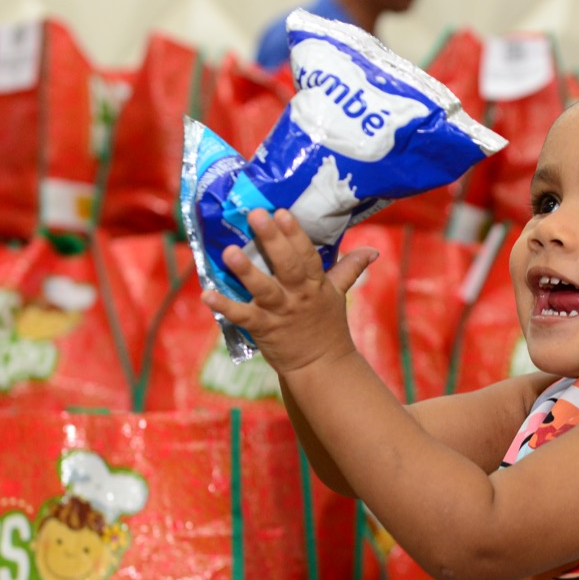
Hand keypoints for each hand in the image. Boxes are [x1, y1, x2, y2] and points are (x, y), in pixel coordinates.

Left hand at [199, 208, 377, 376]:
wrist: (323, 367)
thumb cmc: (327, 327)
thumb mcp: (339, 295)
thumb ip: (349, 269)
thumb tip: (372, 251)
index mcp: (316, 284)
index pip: (307, 254)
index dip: (295, 233)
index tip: (282, 211)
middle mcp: (298, 296)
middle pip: (287, 266)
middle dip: (272, 240)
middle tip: (256, 215)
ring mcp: (280, 313)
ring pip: (263, 289)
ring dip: (246, 271)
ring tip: (229, 251)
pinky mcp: (264, 330)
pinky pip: (242, 317)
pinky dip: (224, 306)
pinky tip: (206, 294)